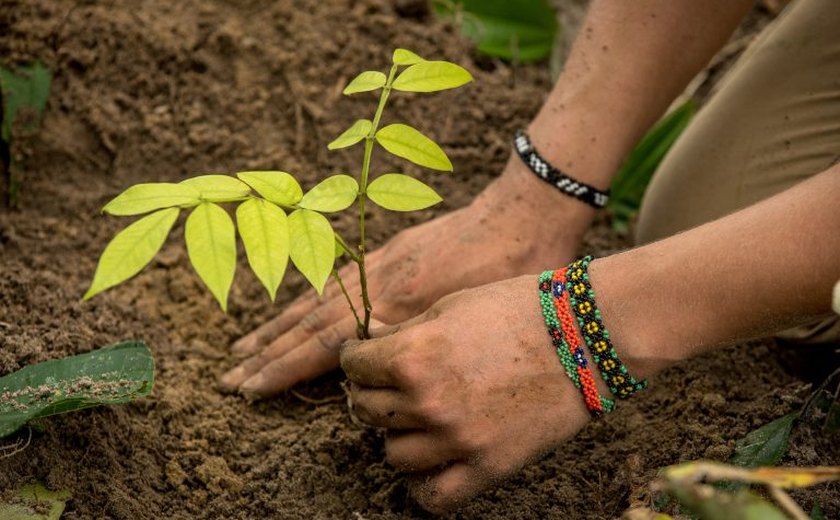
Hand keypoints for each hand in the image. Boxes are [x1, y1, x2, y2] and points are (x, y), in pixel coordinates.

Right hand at [220, 159, 593, 395]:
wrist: (523, 213)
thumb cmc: (510, 273)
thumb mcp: (470, 316)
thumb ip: (419, 337)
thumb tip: (373, 358)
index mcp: (396, 303)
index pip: (325, 343)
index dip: (284, 368)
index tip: (251, 387)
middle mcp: (377, 282)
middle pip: (309, 323)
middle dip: (267, 354)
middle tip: (229, 378)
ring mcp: (378, 263)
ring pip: (315, 300)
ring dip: (276, 327)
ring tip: (243, 347)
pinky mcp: (386, 250)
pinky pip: (334, 281)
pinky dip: (306, 300)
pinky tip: (292, 311)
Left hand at [341, 276, 591, 512]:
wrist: (586, 334)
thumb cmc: (518, 308)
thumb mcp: (450, 305)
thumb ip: (404, 331)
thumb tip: (370, 342)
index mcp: (412, 355)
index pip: (352, 366)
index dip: (356, 358)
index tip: (365, 357)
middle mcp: (427, 402)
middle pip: (365, 411)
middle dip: (369, 394)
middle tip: (388, 386)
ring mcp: (458, 439)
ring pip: (393, 454)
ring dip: (397, 434)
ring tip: (414, 419)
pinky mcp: (489, 466)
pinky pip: (435, 496)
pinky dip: (423, 485)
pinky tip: (430, 464)